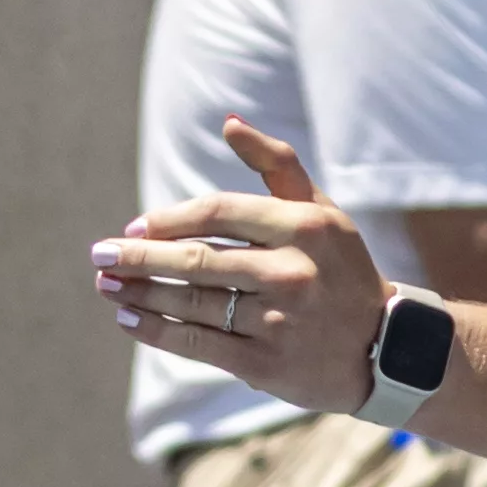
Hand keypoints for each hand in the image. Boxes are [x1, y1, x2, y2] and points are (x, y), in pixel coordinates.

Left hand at [91, 118, 392, 411]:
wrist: (386, 349)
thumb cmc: (342, 271)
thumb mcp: (323, 213)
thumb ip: (278, 167)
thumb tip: (229, 123)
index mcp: (305, 227)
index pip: (219, 213)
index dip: (170, 219)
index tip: (136, 226)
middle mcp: (293, 272)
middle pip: (197, 260)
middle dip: (140, 257)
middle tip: (100, 254)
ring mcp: (279, 320)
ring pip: (192, 302)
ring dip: (140, 292)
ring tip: (106, 284)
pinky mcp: (266, 363)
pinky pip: (198, 344)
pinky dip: (156, 330)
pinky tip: (128, 318)